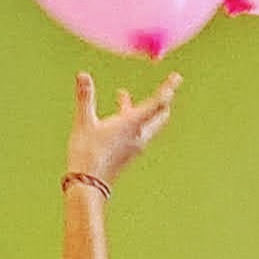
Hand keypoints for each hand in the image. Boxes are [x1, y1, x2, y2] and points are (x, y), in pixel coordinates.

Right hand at [62, 72, 181, 189]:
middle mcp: (139, 134)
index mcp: (133, 123)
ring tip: (121, 94)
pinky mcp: (128, 153)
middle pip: (160, 115)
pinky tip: (112, 118)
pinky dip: (129, 119)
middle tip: (164, 89)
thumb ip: (85, 97)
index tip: (176, 78)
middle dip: (161, 100)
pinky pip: (136, 131)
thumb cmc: (88, 152)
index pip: (158, 102)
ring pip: (146, 123)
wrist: (89, 184)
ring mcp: (135, 145)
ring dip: (139, 108)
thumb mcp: (84, 122)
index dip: (168, 88)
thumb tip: (82, 75)